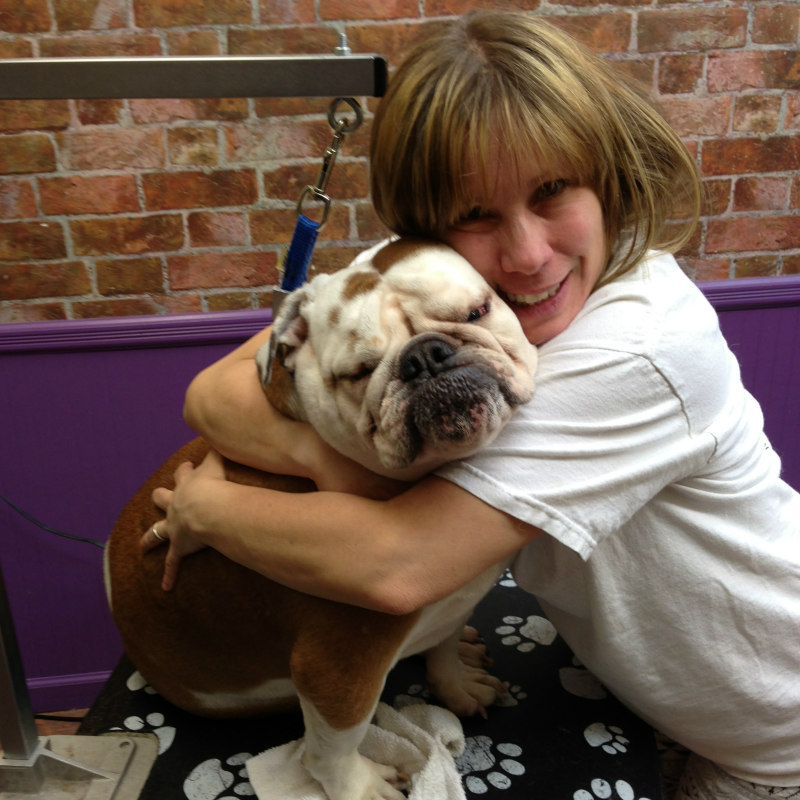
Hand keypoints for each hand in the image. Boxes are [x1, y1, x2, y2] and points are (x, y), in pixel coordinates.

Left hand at [140, 449, 226, 590]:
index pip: (183, 474)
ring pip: (157, 532)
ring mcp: (175, 526)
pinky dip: (169, 574)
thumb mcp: (219, 462)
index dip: (185, 471)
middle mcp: (176, 504)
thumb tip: (231, 434)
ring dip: (150, 538)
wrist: (208, 507)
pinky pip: (172, 563)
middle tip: (158, 496)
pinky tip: (166, 587)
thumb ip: (223, 449)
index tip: (187, 467)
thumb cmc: (216, 484)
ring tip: (142, 544)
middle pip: (162, 498)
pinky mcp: (179, 546)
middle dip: (160, 497)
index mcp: (186, 485)